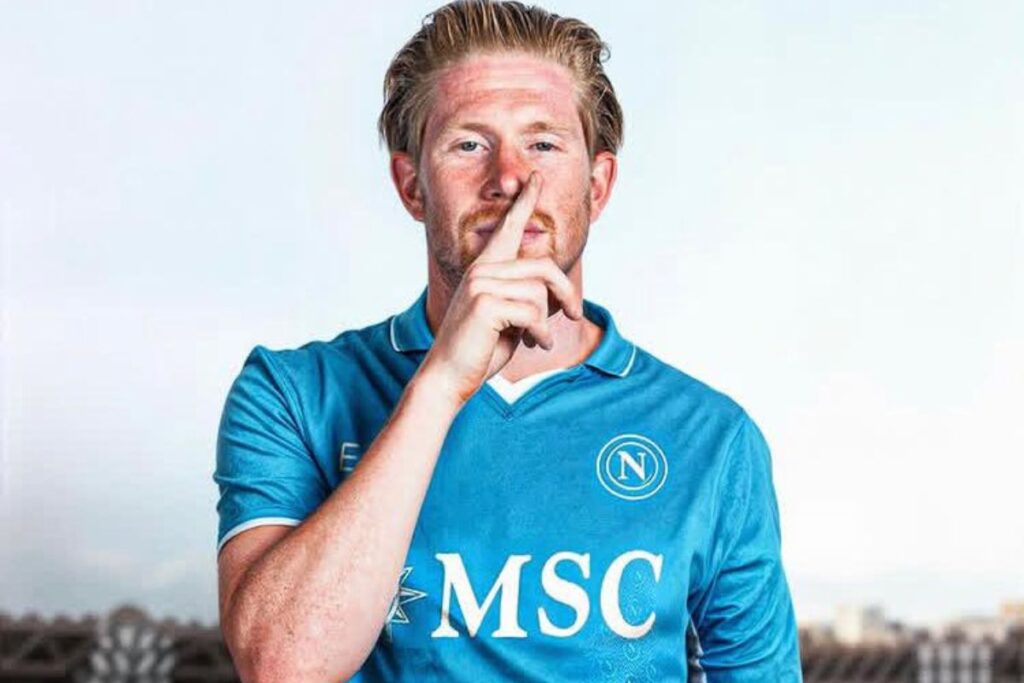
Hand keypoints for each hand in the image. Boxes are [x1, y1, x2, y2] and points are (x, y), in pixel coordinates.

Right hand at [417, 172, 583, 406]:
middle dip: (565, 292)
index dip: (524, 202)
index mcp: (486, 267)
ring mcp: (481, 284)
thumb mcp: (510, 317)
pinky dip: (540, 333)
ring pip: (540, 293)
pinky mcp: (485, 304)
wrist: (449, 375)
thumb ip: (526, 296)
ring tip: (536, 338)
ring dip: (546, 321)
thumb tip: (553, 291)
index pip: (509, 227)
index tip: (535, 177)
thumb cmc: (480, 348)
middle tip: (573, 313)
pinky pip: (532, 311)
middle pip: (544, 267)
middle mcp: (482, 269)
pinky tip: (533, 344)